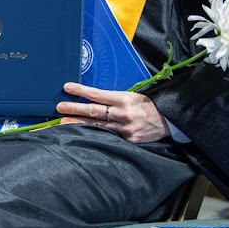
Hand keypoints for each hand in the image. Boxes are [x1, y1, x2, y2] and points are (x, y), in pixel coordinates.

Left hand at [55, 82, 169, 144]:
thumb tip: (92, 97)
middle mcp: (122, 113)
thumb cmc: (147, 105)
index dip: (81, 90)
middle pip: (94, 111)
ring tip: (63, 123)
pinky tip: (82, 135)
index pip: (97, 94)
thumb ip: (113, 98)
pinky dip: (94, 136)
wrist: (169, 120)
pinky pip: (108, 137)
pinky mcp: (128, 140)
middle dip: (74, 109)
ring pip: (97, 126)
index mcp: (123, 99)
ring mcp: (124, 128)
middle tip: (59, 107)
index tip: (67, 87)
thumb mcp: (132, 95)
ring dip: (79, 124)